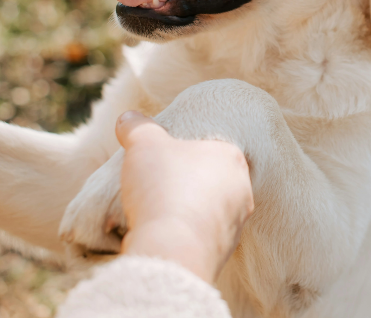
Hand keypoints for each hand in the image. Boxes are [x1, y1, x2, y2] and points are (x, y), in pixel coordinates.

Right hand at [115, 111, 253, 282]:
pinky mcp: (223, 252)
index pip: (208, 147)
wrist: (171, 249)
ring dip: (182, 212)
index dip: (179, 154)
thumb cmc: (163, 188)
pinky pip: (199, 238)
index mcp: (231, 157)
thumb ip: (137, 127)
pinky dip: (181, 236)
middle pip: (207, 180)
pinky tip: (161, 236)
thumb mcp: (143, 144)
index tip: (159, 163)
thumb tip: (128, 118)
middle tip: (155, 188)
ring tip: (154, 214)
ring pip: (205, 211)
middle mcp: (242, 189)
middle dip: (183, 184)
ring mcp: (236, 223)